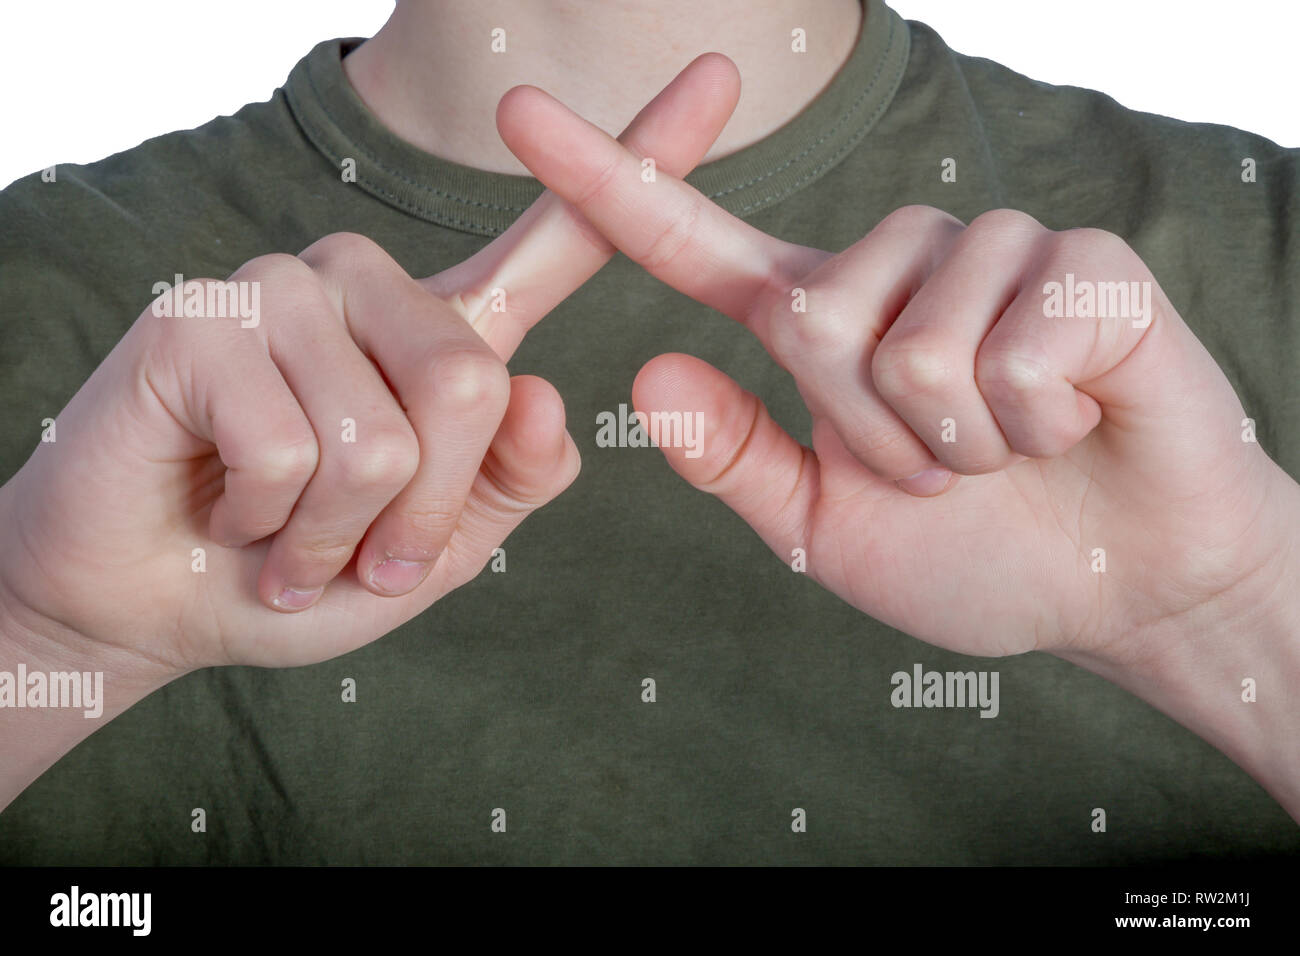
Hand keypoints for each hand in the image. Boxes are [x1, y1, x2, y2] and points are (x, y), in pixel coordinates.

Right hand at [0, 54, 742, 678]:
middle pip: (472, 387)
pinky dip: (269, 525)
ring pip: (382, 438)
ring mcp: (284, 284)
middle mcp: (370, 282)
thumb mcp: (437, 547)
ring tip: (282, 530)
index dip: (638, 165)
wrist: (160, 604)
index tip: (722, 82)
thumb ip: (511, 482)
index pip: (555, 243)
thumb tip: (549, 391)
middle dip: (414, 519)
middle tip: (351, 548)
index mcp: (443, 330)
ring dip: (334, 534)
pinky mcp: (202, 313)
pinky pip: (291, 452)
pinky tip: (228, 508)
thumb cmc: (305, 568)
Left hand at [494, 84, 1299, 671]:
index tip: (517, 114)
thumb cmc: (973, 555)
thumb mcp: (823, 528)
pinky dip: (1033, 425)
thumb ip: (736, 458)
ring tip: (1010, 445)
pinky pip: (1011, 348)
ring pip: (911, 343)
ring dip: (959, 443)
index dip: (606, 180)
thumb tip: (646, 371)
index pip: (692, 240)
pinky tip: (1072, 418)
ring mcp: (990, 251)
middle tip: (944, 469)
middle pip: (813, 320)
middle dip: (878, 440)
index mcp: (816, 323)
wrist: (1117, 587)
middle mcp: (892, 264)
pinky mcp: (1082, 259)